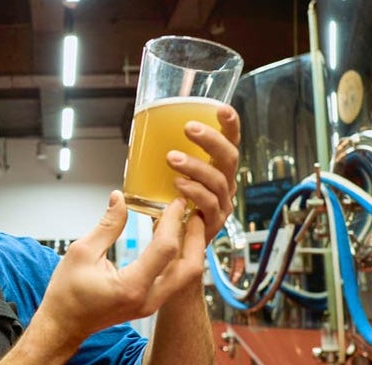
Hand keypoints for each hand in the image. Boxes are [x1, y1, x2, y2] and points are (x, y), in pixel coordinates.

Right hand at [33, 191, 207, 339]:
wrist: (63, 325)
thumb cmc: (67, 293)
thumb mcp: (82, 252)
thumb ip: (107, 225)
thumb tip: (120, 198)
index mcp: (131, 287)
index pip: (166, 249)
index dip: (173, 221)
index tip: (175, 202)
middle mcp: (148, 299)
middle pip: (189, 268)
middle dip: (196, 237)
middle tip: (193, 212)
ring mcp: (151, 305)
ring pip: (186, 276)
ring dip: (191, 248)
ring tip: (187, 223)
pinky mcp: (150, 304)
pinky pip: (175, 280)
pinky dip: (179, 258)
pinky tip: (172, 239)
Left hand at [167, 105, 240, 241]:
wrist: (168, 249)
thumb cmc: (167, 208)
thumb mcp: (164, 176)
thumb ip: (162, 156)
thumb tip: (141, 128)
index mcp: (217, 169)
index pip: (230, 142)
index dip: (230, 125)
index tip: (221, 108)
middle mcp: (224, 185)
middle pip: (229, 158)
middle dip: (211, 140)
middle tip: (188, 128)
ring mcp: (221, 205)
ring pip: (218, 181)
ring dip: (195, 166)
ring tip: (172, 158)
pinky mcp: (212, 224)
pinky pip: (209, 205)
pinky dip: (195, 193)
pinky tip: (179, 186)